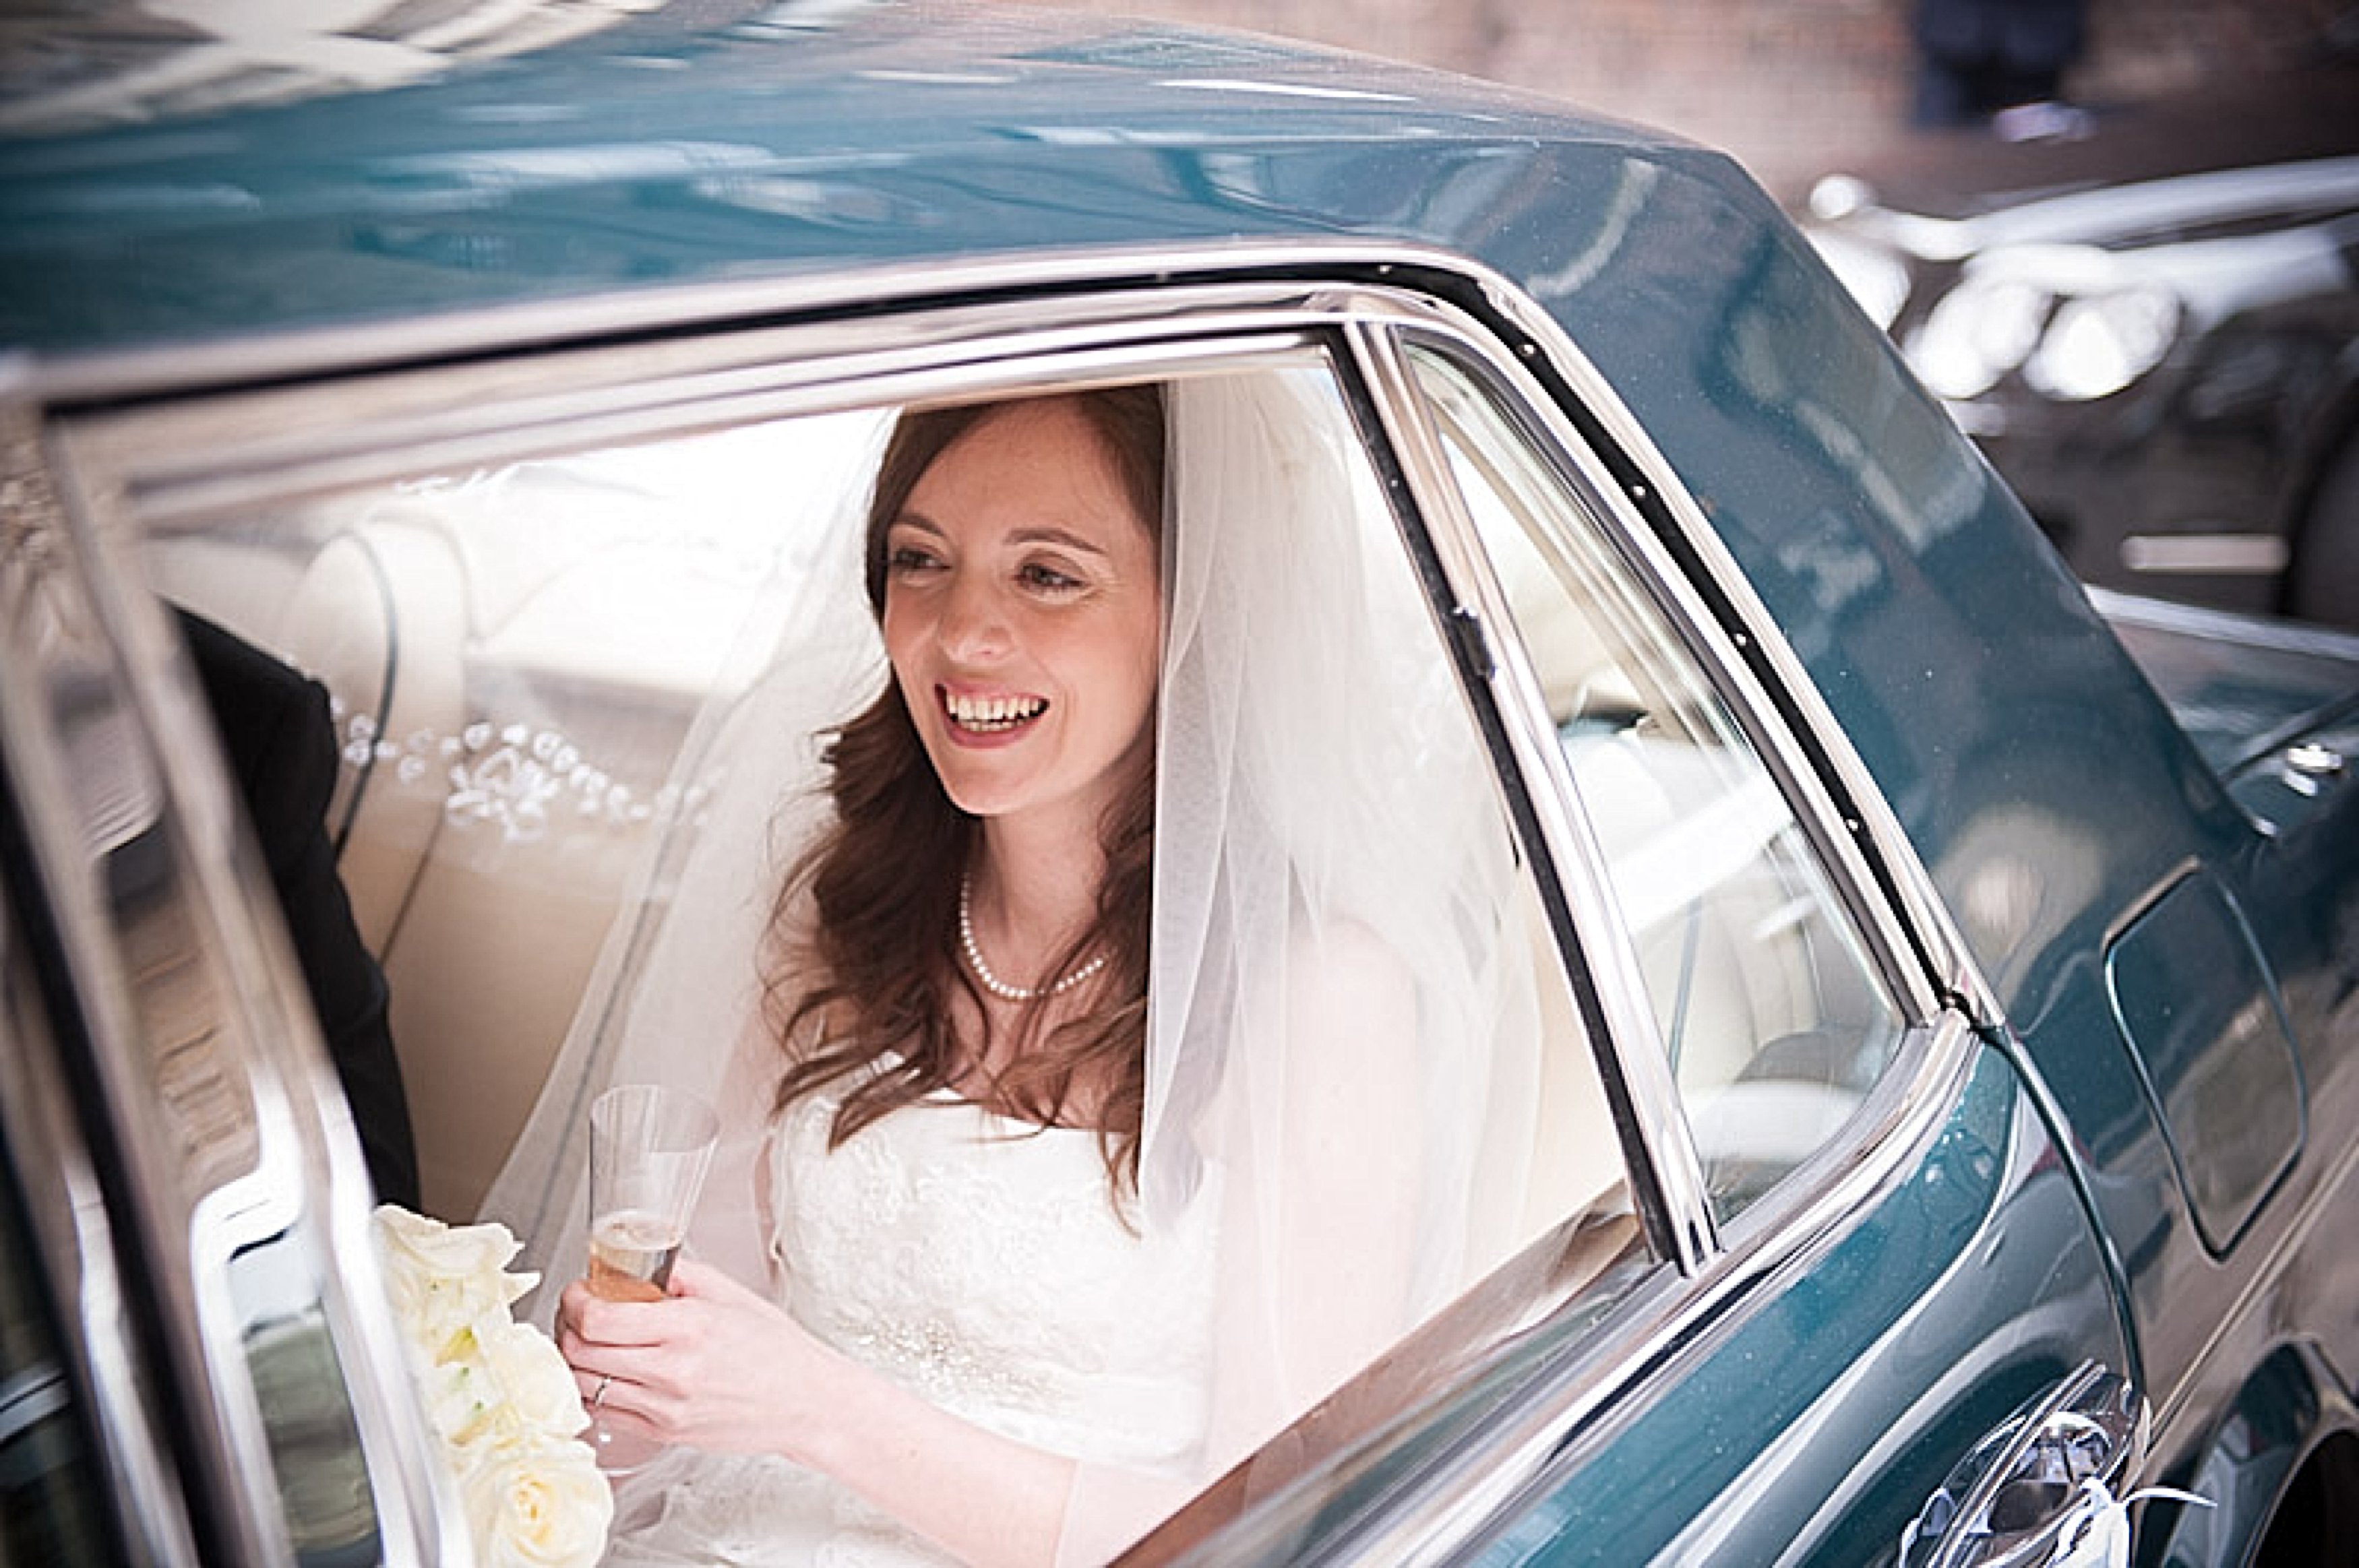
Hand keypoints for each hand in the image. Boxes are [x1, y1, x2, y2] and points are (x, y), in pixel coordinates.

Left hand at [557, 1259, 838, 1458]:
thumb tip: (636, 1265)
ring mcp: (664, 1408)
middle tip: (577, 1312)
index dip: (575, 1301)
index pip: (599, 1319)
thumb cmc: (777, 1350)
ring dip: (575, 1359)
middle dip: (567, 1327)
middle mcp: (673, 1371)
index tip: (579, 1291)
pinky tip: (608, 1373)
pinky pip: (603, 1413)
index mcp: (690, 1327)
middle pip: (580, 1352)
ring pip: (583, 1385)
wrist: (806, 1403)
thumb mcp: (732, 1295)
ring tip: (590, 1342)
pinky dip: (593, 1390)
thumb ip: (679, 1275)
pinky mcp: (663, 1434)